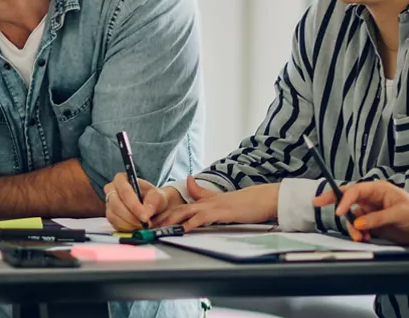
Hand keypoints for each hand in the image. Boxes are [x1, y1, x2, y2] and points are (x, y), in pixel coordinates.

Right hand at [104, 173, 181, 231]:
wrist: (156, 209)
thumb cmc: (154, 198)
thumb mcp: (158, 196)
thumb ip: (153, 202)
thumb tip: (146, 213)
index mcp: (121, 179)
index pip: (124, 192)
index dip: (134, 206)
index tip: (145, 217)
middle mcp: (112, 191)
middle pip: (116, 205)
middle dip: (131, 217)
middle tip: (145, 224)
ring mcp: (110, 205)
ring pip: (114, 217)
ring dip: (129, 224)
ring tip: (143, 226)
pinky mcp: (111, 218)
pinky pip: (115, 226)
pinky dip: (127, 229)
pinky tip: (137, 227)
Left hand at [153, 178, 275, 231]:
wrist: (261, 199)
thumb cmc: (242, 202)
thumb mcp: (218, 197)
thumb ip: (202, 191)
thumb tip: (188, 179)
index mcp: (203, 201)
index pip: (179, 206)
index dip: (164, 214)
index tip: (150, 221)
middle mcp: (204, 202)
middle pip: (177, 209)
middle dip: (161, 219)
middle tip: (147, 227)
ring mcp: (212, 206)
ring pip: (186, 212)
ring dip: (170, 221)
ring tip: (158, 229)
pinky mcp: (221, 212)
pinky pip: (203, 218)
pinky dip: (191, 223)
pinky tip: (183, 229)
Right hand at [314, 180, 408, 244]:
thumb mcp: (400, 214)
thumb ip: (377, 218)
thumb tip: (358, 223)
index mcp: (379, 189)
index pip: (355, 191)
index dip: (344, 199)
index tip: (339, 212)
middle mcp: (372, 199)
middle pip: (347, 198)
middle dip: (333, 201)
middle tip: (316, 202)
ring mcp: (372, 212)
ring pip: (352, 217)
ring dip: (352, 227)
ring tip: (360, 238)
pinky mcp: (374, 224)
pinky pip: (359, 228)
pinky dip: (358, 233)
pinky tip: (365, 238)